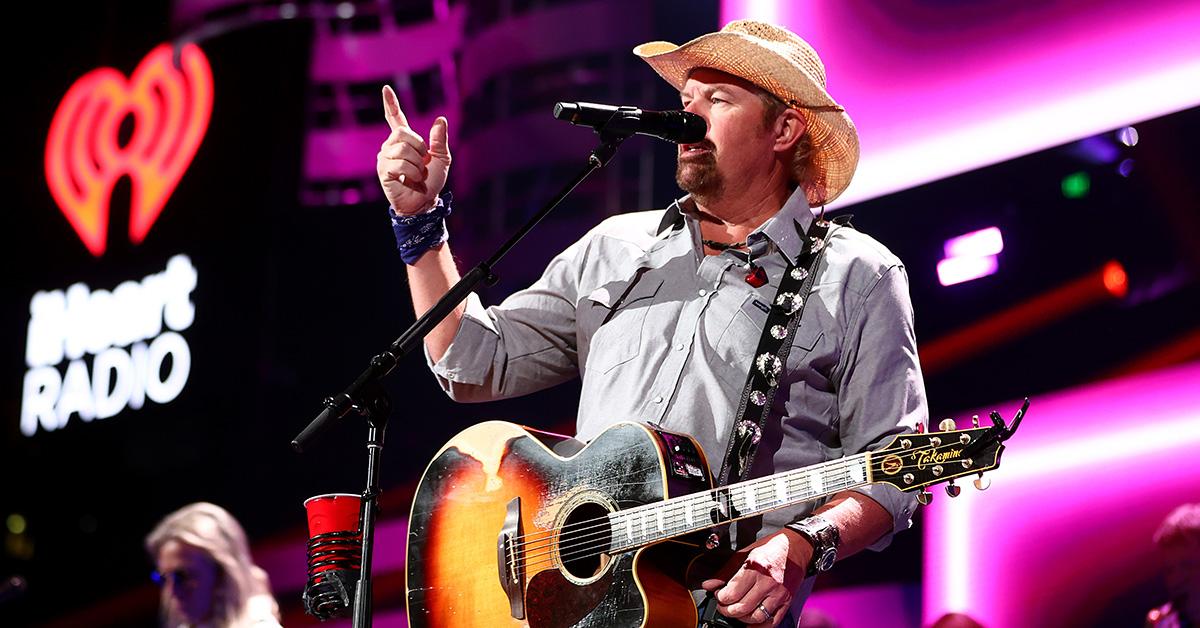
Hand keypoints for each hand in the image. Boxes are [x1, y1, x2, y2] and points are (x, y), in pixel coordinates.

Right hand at [377, 85, 450, 214]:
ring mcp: (384, 158)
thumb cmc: (431, 181)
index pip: (396, 118)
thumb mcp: (442, 159)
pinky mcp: (383, 170)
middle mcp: (391, 146)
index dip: (391, 104)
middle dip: (419, 149)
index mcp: (404, 141)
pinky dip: (413, 174)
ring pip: (403, 150)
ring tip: (417, 176)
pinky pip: (400, 164)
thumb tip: (440, 119)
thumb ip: (439, 140)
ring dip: (417, 165)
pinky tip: (411, 181)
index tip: (386, 89)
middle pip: (404, 133)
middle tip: (421, 164)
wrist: (424, 202)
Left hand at [700, 532, 810, 626]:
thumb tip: (708, 584)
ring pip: (756, 617)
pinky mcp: (786, 602)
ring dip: (742, 619)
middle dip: (727, 610)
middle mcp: (767, 583)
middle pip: (742, 608)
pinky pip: (772, 622)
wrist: (797, 547)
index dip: (720, 597)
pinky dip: (759, 627)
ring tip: (736, 612)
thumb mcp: (744, 554)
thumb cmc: (771, 548)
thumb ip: (725, 571)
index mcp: (754, 569)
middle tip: (724, 606)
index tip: (719, 595)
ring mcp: (778, 594)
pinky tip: (751, 624)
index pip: (731, 593)